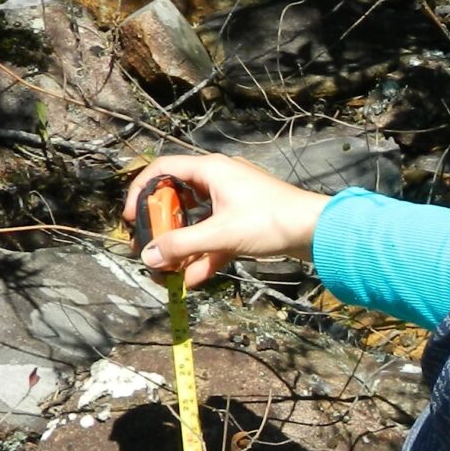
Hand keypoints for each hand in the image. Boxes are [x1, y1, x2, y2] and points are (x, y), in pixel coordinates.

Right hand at [122, 154, 330, 287]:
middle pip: (176, 200)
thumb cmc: (273, 221)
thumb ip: (183, 245)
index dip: (141, 192)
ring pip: (196, 223)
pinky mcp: (244, 223)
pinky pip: (215, 238)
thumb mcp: (221, 234)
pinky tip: (193, 281)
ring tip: (167, 271)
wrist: (318, 231)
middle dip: (161, 228)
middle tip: (148, 249)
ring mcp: (232, 203)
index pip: (162, 169)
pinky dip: (204, 256)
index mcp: (210, 170)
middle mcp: (218, 181)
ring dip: (182, 247)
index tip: (131, 218)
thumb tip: (149, 256)